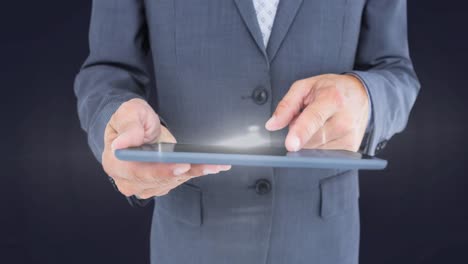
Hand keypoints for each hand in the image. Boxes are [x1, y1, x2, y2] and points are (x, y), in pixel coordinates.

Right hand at [102, 98, 230, 198]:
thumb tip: (121, 145)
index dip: (161, 171)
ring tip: (218, 163)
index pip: (138, 172)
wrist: (135, 129)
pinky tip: (214, 165)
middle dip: (187, 171)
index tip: (182, 166)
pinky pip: (181, 179)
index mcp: (115, 164)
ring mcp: (145, 186)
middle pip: (161, 180)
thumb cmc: (130, 119)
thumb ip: (128, 126)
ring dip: (197, 172)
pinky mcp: (161, 185)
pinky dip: (197, 171)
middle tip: (210, 163)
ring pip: (174, 181)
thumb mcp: (128, 113)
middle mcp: (129, 181)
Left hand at [265, 74, 369, 151]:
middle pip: (309, 138)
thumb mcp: (305, 87)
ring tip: (320, 122)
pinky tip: (326, 131)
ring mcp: (349, 136)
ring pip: (314, 148)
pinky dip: (319, 144)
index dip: (300, 132)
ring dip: (309, 138)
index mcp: (332, 99)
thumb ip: (286, 105)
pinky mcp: (351, 148)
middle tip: (308, 116)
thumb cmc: (331, 89)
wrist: (361, 94)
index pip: (313, 119)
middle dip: (300, 131)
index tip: (291, 144)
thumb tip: (272, 125)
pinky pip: (323, 154)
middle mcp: (344, 119)